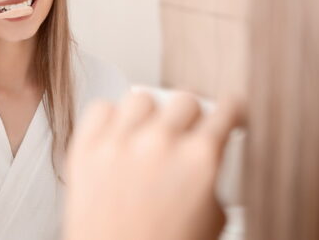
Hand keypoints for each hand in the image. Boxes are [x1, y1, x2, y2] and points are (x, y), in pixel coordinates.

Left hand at [63, 91, 243, 239]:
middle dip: (191, 117)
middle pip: (185, 99)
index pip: (227, 108)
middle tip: (186, 135)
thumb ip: (214, 177)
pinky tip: (117, 138)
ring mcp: (119, 144)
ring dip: (150, 115)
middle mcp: (160, 143)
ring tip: (148, 137)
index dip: (233, 109)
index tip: (229, 112)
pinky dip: (111, 119)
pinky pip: (101, 109)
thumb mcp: (212, 219)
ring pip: (142, 98)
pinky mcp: (85, 150)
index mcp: (198, 160)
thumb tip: (209, 154)